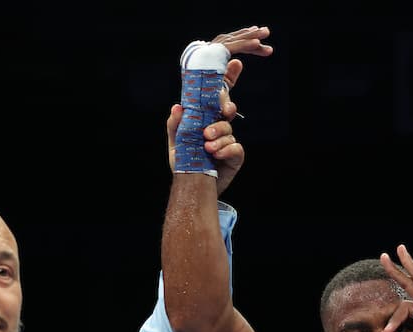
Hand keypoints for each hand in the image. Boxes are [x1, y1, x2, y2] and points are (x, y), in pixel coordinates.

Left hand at [167, 26, 271, 192]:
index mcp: (207, 118)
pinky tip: (216, 154)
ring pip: (229, 130)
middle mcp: (220, 126)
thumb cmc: (185, 162)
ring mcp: (229, 141)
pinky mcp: (236, 156)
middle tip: (216, 119)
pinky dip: (225, 149)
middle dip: (224, 111)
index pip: (220, 96)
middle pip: (227, 111)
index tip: (236, 63)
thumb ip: (175, 125)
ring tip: (207, 145)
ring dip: (218, 136)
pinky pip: (236, 148)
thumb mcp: (176, 142)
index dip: (230, 78)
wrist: (192, 186)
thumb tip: (177, 106)